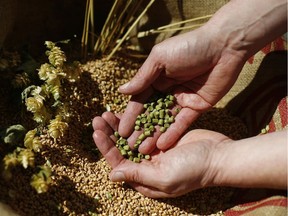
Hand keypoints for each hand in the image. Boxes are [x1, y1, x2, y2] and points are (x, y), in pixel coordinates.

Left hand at [92, 111, 230, 197]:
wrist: (218, 155)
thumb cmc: (194, 169)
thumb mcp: (165, 176)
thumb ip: (138, 175)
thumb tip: (112, 176)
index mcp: (144, 179)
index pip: (118, 164)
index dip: (106, 149)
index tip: (97, 133)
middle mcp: (146, 166)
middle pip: (121, 150)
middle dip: (108, 135)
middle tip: (97, 119)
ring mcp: (154, 152)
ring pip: (130, 138)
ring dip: (117, 127)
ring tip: (106, 114)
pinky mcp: (162, 138)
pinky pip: (142, 129)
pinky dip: (133, 122)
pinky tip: (124, 112)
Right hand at [118, 26, 245, 153]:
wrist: (224, 45)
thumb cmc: (188, 47)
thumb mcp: (160, 59)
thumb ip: (142, 77)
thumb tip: (121, 91)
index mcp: (156, 78)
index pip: (140, 100)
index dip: (130, 116)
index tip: (120, 131)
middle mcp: (167, 90)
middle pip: (151, 113)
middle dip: (140, 129)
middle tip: (129, 146)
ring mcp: (182, 100)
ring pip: (165, 120)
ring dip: (154, 135)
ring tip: (143, 151)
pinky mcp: (197, 107)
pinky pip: (183, 122)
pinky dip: (173, 133)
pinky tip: (162, 145)